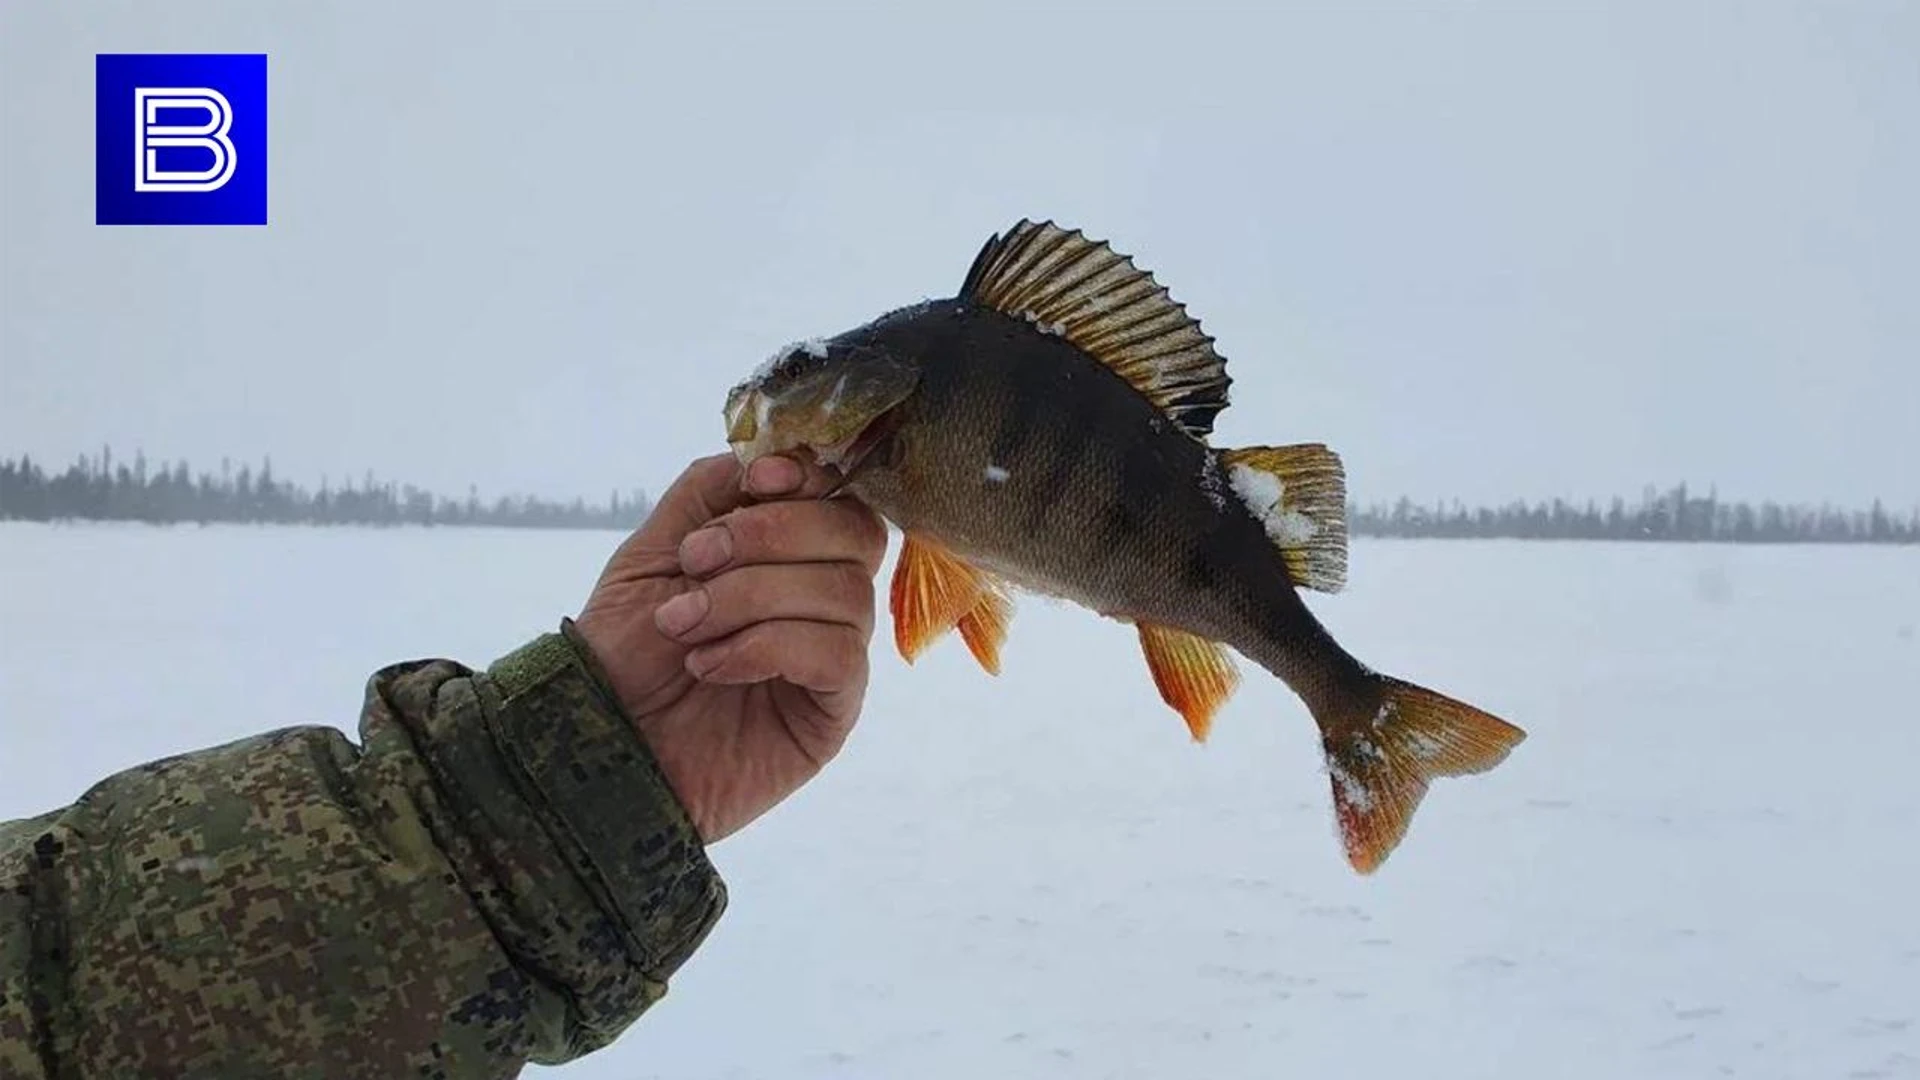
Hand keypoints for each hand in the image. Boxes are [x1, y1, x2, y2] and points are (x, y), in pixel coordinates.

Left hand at [574, 453, 887, 842]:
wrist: (600, 746)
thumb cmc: (622, 656)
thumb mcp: (651, 553)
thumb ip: (708, 492)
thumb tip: (769, 456)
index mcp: (786, 554)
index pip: (838, 494)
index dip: (808, 477)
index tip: (753, 484)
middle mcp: (821, 598)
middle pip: (856, 532)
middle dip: (771, 534)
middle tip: (696, 562)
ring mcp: (834, 654)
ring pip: (845, 591)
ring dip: (752, 597)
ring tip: (685, 626)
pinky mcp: (834, 710)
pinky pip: (839, 654)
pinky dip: (768, 646)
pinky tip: (711, 665)